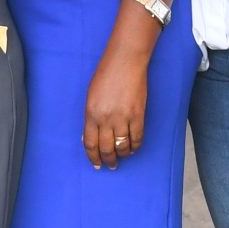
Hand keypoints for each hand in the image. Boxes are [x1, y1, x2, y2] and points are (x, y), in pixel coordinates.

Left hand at [85, 47, 148, 168]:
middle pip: (106, 148)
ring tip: (123, 157)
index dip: (93, 157)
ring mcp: (123, 118)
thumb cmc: (106, 75)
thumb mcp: (91, 97)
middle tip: (111, 165)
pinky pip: (137, 138)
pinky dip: (135, 146)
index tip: (96, 164)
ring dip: (122, 155)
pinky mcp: (138, 115)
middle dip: (108, 160)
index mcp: (91, 114)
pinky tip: (133, 148)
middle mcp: (105, 119)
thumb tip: (92, 135)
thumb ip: (91, 117)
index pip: (90, 143)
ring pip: (122, 146)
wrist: (125, 62)